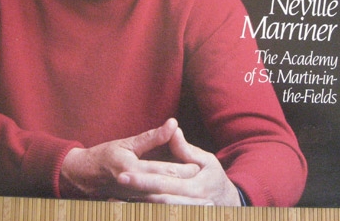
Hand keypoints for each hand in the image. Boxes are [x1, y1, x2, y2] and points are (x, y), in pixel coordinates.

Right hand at [59, 118, 200, 199]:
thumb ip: (152, 137)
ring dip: (179, 206)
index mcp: (131, 168)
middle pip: (164, 189)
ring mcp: (129, 199)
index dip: (183, 170)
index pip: (164, 170)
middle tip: (206, 192)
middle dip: (186, 191)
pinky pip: (150, 210)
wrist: (80, 177)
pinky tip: (178, 212)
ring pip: (159, 204)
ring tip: (200, 208)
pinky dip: (165, 211)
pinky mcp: (128, 207)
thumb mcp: (127, 143)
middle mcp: (130, 186)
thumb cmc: (104, 156)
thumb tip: (173, 124)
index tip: (200, 169)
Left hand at [119, 125, 241, 205]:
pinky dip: (145, 214)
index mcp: (197, 186)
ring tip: (113, 202)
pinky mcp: (183, 218)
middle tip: (112, 188)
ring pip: (159, 213)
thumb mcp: (206, 160)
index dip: (142, 179)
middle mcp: (193, 204)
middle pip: (158, 201)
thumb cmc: (213, 179)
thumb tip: (172, 128)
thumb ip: (186, 149)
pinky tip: (129, 210)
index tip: (121, 173)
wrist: (227, 205)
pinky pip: (163, 217)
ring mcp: (188, 214)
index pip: (165, 182)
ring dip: (136, 209)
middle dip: (134, 195)